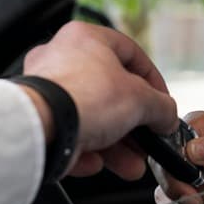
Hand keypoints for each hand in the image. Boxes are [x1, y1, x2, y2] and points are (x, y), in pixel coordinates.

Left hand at [20, 20, 176, 179]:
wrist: (39, 128)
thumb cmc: (82, 99)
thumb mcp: (142, 100)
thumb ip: (162, 108)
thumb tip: (168, 117)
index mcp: (87, 38)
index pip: (132, 54)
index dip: (154, 81)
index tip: (163, 103)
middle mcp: (62, 57)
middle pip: (111, 93)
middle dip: (134, 126)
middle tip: (148, 140)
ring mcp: (46, 88)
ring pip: (90, 117)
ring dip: (115, 145)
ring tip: (130, 165)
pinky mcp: (36, 116)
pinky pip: (68, 133)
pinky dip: (84, 150)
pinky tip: (94, 163)